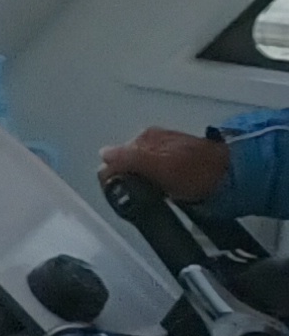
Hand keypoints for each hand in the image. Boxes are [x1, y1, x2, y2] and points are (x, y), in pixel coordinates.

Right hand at [103, 124, 228, 205]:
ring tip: (155, 196)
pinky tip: (162, 194)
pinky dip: (152, 188)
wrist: (231, 176)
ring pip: (136, 174)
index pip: (112, 160)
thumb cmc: (197, 172)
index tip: (126, 194)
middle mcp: (150, 142)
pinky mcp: (172, 165)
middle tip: (144, 196)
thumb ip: (130, 159)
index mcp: (144, 139)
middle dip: (127, 184)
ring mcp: (162, 153)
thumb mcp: (160, 166)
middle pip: (123, 167)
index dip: (115, 180)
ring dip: (140, 188)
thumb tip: (102, 155)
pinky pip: (150, 178)